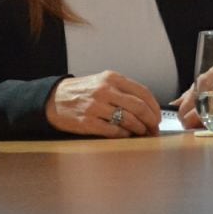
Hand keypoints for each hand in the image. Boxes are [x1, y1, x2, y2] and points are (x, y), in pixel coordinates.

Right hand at [45, 71, 160, 137]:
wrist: (54, 99)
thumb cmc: (82, 92)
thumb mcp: (102, 82)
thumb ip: (122, 90)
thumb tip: (146, 106)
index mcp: (112, 78)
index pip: (142, 92)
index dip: (154, 107)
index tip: (158, 116)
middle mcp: (105, 90)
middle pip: (138, 107)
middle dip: (150, 120)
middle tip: (154, 128)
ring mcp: (96, 106)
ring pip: (128, 119)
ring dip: (139, 129)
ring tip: (142, 133)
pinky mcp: (88, 122)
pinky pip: (113, 131)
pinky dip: (124, 135)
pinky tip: (126, 135)